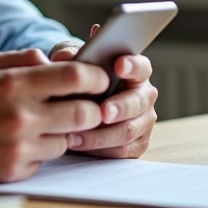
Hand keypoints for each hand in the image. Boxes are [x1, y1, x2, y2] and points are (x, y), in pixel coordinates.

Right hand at [0, 49, 109, 182]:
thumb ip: (23, 58)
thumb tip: (54, 61)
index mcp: (15, 83)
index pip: (76, 76)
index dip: (96, 76)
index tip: (100, 77)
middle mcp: (21, 116)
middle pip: (85, 113)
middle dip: (93, 108)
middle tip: (87, 104)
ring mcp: (19, 147)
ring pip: (69, 140)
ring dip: (65, 131)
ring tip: (46, 122)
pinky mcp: (14, 171)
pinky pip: (47, 160)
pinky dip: (43, 151)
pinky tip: (24, 142)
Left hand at [49, 24, 157, 158]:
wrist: (78, 108)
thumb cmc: (82, 82)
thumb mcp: (74, 64)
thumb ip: (70, 56)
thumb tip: (63, 57)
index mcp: (135, 72)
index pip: (141, 67)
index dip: (132, 66)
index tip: (118, 66)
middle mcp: (144, 96)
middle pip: (138, 102)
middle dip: (120, 107)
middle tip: (103, 112)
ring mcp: (143, 122)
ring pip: (128, 131)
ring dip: (101, 135)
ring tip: (76, 134)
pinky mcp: (136, 145)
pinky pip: (121, 151)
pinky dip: (99, 149)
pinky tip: (79, 144)